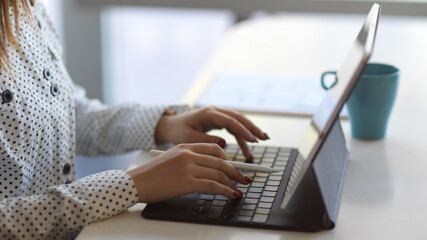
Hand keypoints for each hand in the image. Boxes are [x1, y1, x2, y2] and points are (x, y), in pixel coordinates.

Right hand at [127, 143, 250, 202]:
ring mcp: (187, 167)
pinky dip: (226, 191)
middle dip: (236, 171)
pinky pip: (213, 186)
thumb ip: (190, 160)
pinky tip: (232, 195)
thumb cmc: (152, 175)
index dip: (229, 159)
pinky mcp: (186, 182)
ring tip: (240, 189)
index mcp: (185, 146)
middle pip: (221, 161)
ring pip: (219, 173)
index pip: (215, 149)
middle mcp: (188, 154)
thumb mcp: (172, 160)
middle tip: (245, 179)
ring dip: (233, 183)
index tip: (237, 167)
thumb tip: (212, 170)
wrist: (135, 183)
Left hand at [155, 106, 268, 159]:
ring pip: (239, 122)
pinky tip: (248, 148)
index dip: (243, 130)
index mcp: (208, 113)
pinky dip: (242, 137)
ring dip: (250, 131)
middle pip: (239, 117)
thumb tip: (223, 144)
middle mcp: (216, 111)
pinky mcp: (219, 121)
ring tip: (262, 141)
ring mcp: (218, 115)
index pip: (230, 120)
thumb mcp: (189, 138)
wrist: (171, 125)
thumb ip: (205, 140)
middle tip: (264, 138)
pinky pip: (234, 128)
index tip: (253, 140)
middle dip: (253, 128)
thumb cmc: (178, 131)